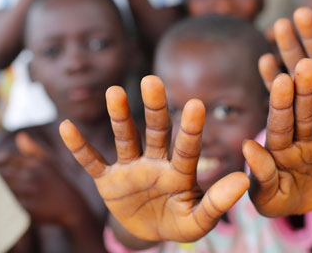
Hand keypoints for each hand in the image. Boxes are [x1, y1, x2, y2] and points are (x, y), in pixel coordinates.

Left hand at [0, 132, 89, 227]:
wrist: (73, 206)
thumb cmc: (57, 184)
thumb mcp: (49, 163)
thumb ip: (33, 150)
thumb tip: (20, 136)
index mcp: (36, 163)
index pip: (7, 159)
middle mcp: (34, 175)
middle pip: (1, 175)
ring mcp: (32, 192)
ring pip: (3, 190)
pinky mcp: (31, 208)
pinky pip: (9, 206)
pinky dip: (2, 206)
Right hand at [59, 76, 248, 242]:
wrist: (150, 232)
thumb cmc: (178, 222)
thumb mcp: (198, 220)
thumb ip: (218, 202)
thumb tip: (244, 181)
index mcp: (181, 171)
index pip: (187, 147)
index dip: (191, 128)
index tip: (196, 103)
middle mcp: (156, 162)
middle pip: (156, 131)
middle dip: (154, 108)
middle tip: (153, 80)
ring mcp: (131, 168)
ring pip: (125, 138)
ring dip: (119, 117)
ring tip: (114, 91)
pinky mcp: (108, 179)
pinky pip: (92, 161)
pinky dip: (80, 148)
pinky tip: (66, 127)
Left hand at [243, 58, 311, 216]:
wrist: (297, 205)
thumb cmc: (275, 200)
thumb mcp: (265, 196)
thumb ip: (260, 173)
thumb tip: (247, 145)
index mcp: (277, 145)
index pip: (279, 122)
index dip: (280, 102)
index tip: (281, 79)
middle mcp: (299, 137)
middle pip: (302, 112)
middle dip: (305, 89)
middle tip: (306, 64)